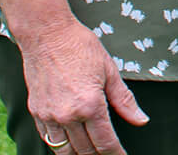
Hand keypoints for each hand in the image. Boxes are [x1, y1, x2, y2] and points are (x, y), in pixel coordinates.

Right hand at [0, 0, 145, 154]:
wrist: (46, 34)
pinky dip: (59, 146)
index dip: (116, 154)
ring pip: (64, 151)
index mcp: (90, 105)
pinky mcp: (36, 112)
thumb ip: (124, 100)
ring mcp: (49, 116)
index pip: (105, 142)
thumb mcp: (109, 70)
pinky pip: (48, 139)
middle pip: (85, 150)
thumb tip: (141, 120)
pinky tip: (69, 144)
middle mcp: (68, 115)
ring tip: (90, 154)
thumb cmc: (80, 47)